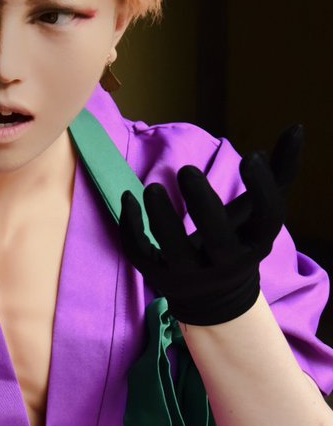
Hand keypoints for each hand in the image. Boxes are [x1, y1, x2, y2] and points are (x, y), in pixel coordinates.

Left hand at [118, 126, 302, 325]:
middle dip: (203, 204)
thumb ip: (277, 173)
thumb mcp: (256, 212)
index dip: (264, 188)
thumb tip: (297, 127)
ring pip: (174, 250)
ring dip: (161, 217)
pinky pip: (141, 254)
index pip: (269, 219)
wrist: (213, 298)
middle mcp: (226, 264)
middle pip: (219, 239)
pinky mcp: (158, 277)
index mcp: (255, 244)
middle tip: (187, 169)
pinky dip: (131, 227)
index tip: (251, 156)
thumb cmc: (237, 239)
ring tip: (152, 187)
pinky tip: (129, 198)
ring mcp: (190, 275)